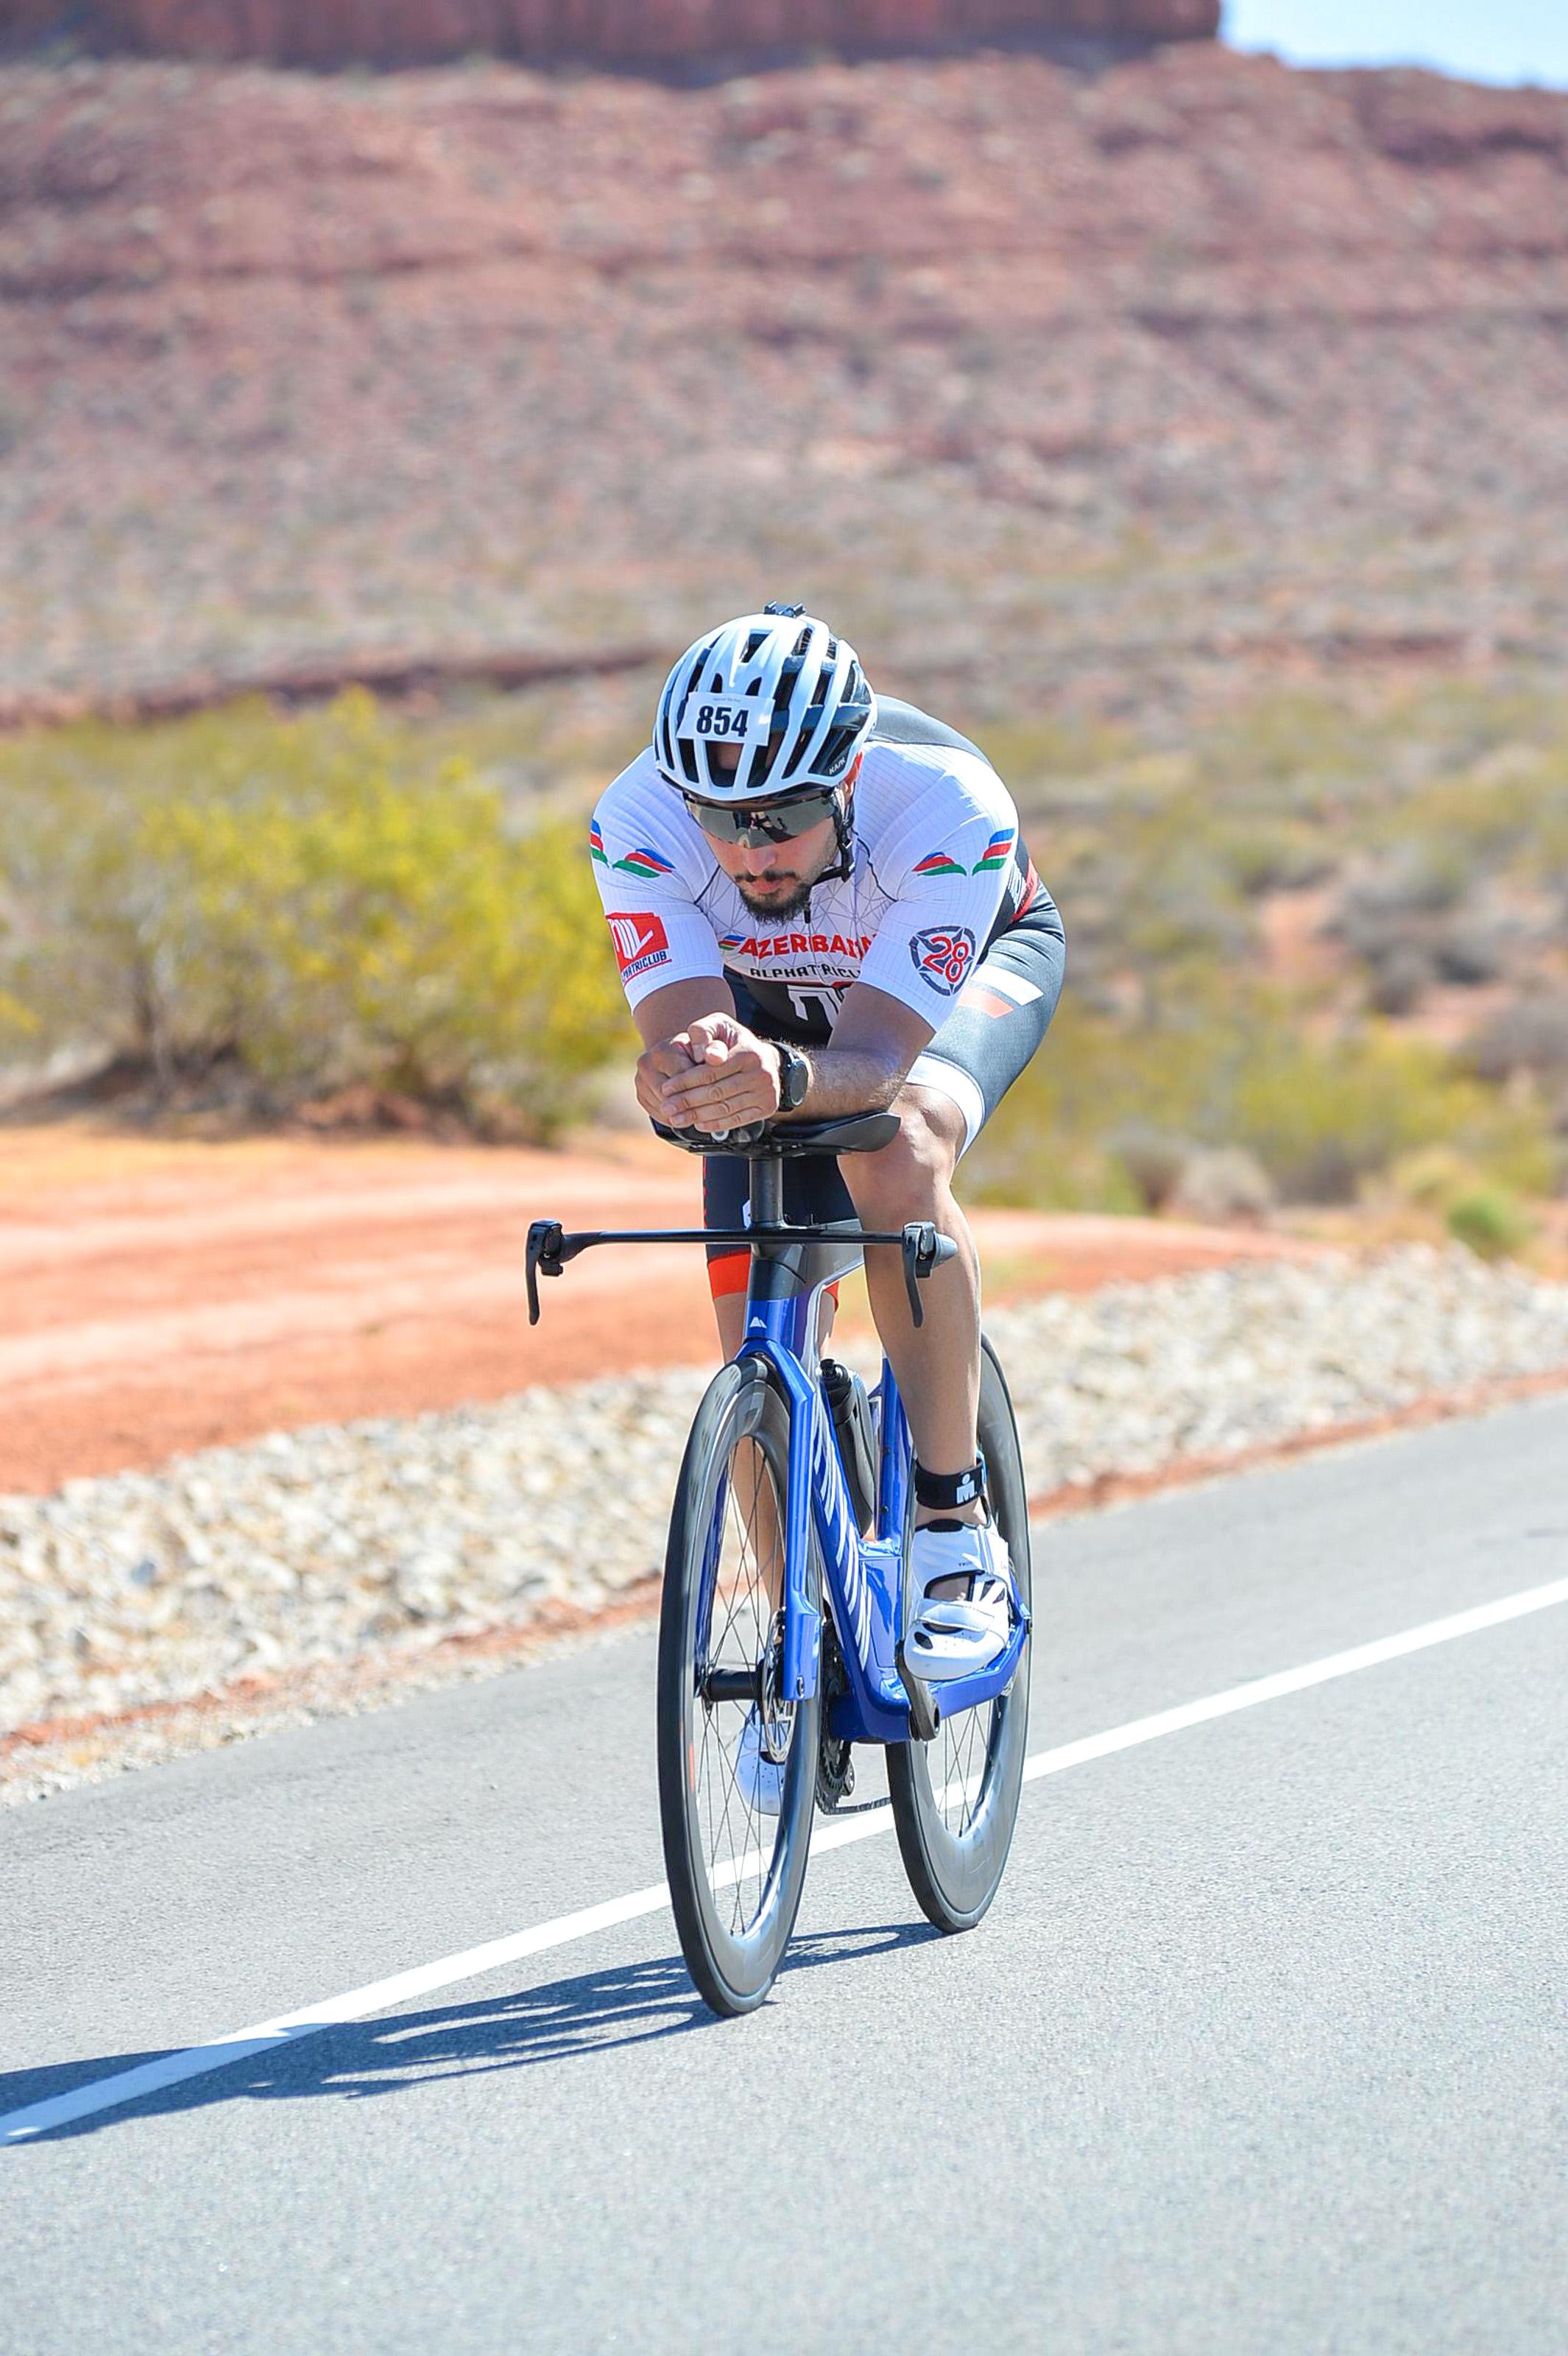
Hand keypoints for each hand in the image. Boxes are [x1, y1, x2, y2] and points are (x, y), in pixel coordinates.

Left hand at [639, 1015, 780, 1132]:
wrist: (765, 1058)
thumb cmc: (733, 1041)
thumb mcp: (718, 1025)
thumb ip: (704, 1032)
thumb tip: (703, 1056)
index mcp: (749, 1053)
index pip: (710, 1072)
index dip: (685, 1082)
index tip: (666, 1089)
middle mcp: (761, 1074)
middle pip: (717, 1093)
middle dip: (688, 1101)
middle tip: (667, 1108)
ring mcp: (766, 1093)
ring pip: (725, 1109)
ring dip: (698, 1116)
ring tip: (677, 1119)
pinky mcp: (767, 1107)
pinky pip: (737, 1119)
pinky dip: (716, 1124)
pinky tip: (698, 1124)